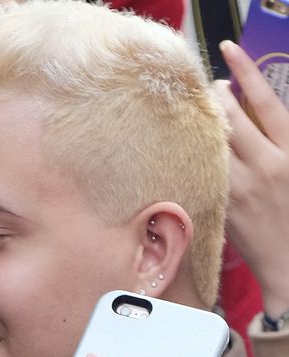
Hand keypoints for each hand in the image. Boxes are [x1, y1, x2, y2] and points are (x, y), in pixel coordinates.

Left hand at [216, 40, 288, 318]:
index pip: (269, 102)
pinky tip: (182, 149)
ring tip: (193, 116)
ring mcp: (242, 187)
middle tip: (206, 89)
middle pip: (231, 116)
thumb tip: (250, 118)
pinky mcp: (222, 205)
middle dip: (214, 97)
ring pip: (211, 142)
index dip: (247, 72)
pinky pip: (202, 171)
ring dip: (199, 124)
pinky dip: (192, 155)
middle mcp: (268, 165)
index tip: (230, 51)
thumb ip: (275, 144)